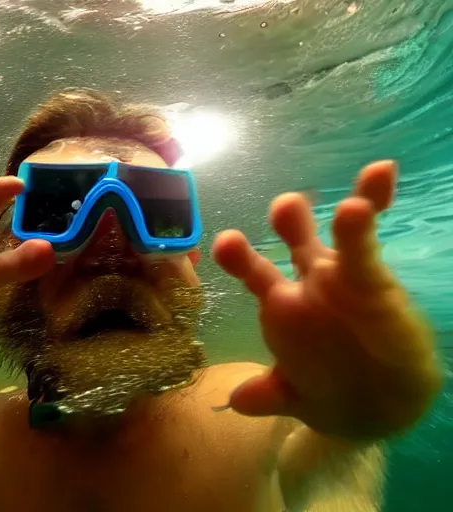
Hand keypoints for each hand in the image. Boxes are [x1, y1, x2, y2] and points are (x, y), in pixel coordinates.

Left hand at [212, 161, 442, 441]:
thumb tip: (236, 401)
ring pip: (343, 238)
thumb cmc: (331, 390)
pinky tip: (374, 194)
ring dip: (348, 218)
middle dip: (291, 222)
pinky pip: (370, 253)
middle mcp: (311, 283)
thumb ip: (270, 394)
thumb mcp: (296, 395)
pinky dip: (370, 226)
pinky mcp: (374, 284)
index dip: (241, 258)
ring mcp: (344, 279)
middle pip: (296, 242)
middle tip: (287, 206)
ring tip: (355, 204)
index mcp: (283, 304)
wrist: (380, 405)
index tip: (226, 242)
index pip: (257, 274)